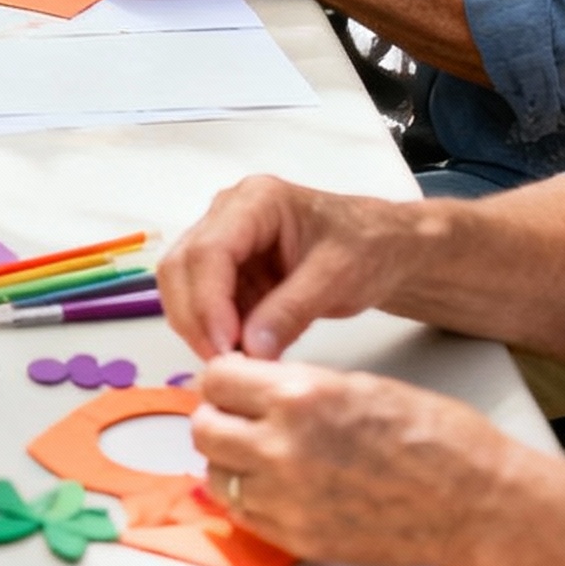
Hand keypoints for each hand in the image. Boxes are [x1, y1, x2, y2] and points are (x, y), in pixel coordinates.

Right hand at [159, 175, 411, 358]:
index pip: (208, 250)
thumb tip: (251, 351)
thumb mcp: (338, 278)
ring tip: (234, 363)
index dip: (208, 302)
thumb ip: (292, 311)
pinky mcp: (227, 270)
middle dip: (196, 318)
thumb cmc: (367, 248)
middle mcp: (227, 215)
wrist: (382, 247)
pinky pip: (203, 302)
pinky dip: (212, 331)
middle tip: (225, 364)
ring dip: (199, 327)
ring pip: (182, 285)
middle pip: (182, 266)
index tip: (225, 347)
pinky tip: (239, 354)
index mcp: (255, 201)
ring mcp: (223, 241)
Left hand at [190, 354, 510, 565]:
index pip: (216, 379)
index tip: (233, 384)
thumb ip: (294, 386)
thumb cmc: (434, 439)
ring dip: (229, 462)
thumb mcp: (354, 384)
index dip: (224, 380)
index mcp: (300, 396)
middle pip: (203, 427)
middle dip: (219, 418)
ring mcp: (287, 498)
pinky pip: (240, 515)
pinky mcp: (298, 538)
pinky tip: (276, 487)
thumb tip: (250, 386)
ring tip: (260, 455)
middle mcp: (283, 446)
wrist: (478, 503)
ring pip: (214, 474)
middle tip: (240, 418)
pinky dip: (248, 499)